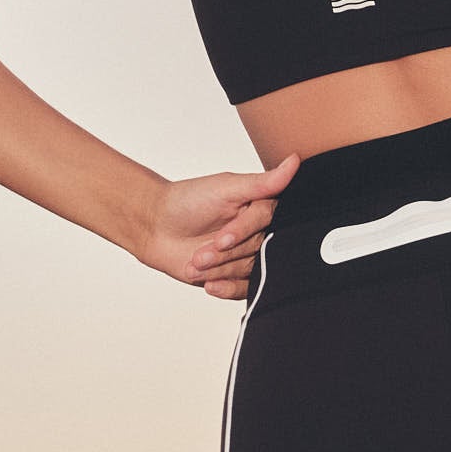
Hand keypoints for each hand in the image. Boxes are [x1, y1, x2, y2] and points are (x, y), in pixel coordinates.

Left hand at [139, 154, 301, 299]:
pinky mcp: (236, 275)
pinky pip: (244, 290)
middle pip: (258, 249)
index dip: (243, 232)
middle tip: (200, 255)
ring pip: (249, 270)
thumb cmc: (187, 201)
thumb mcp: (224, 188)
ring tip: (195, 264)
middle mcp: (258, 231)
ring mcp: (248, 254)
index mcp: (260, 206)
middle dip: (226, 255)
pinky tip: (209, 284)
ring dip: (220, 270)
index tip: (221, 238)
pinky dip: (226, 288)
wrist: (156, 227)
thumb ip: (261, 182)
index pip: (266, 221)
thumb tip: (294, 161)